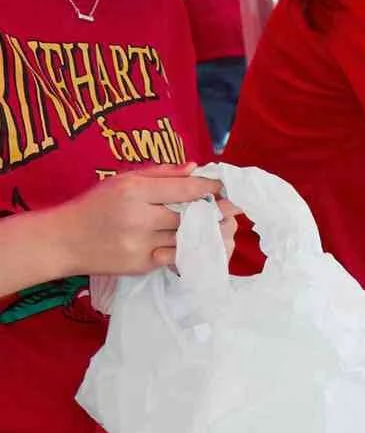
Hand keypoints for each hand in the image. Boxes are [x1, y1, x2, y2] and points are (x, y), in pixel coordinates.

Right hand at [52, 167, 231, 275]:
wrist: (64, 241)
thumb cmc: (94, 205)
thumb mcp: (122, 180)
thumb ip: (160, 173)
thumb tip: (195, 168)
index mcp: (134, 191)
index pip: (184, 189)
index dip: (210, 188)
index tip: (226, 188)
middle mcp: (139, 218)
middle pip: (190, 216)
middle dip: (214, 212)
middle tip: (233, 210)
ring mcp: (140, 244)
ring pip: (187, 238)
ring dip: (207, 233)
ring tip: (222, 227)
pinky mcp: (141, 264)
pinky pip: (176, 257)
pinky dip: (189, 251)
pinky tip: (200, 245)